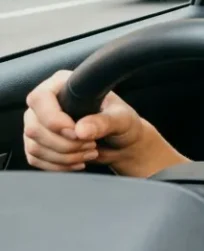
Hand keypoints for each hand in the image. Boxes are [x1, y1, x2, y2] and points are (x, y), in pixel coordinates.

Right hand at [23, 70, 146, 171]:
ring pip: (35, 147)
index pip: (40, 99)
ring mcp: (38, 124)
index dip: (54, 119)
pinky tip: (78, 161)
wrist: (122, 143)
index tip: (76, 133)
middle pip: (35, 128)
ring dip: (65, 156)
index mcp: (63, 85)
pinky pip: (36, 159)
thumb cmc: (123, 123)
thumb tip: (81, 130)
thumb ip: (104, 121)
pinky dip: (59, 165)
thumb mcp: (122, 118)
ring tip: (90, 151)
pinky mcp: (38, 144)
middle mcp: (45, 103)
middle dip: (66, 144)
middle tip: (91, 144)